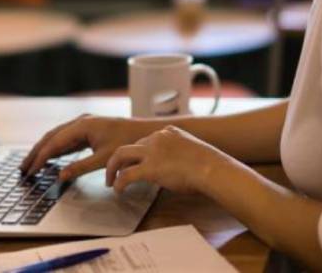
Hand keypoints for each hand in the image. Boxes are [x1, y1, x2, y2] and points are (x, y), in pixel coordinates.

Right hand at [20, 115, 145, 179]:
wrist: (145, 132)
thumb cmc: (127, 142)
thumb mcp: (103, 158)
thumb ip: (80, 167)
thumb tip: (60, 176)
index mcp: (83, 125)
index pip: (55, 142)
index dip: (41, 157)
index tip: (30, 171)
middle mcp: (81, 121)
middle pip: (52, 137)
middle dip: (36, 153)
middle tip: (23, 169)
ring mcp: (84, 124)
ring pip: (57, 137)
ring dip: (44, 150)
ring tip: (31, 165)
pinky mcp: (88, 130)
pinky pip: (67, 139)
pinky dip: (56, 149)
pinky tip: (49, 159)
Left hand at [105, 125, 223, 194]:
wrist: (211, 168)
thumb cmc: (208, 164)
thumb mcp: (191, 151)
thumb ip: (178, 154)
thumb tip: (175, 167)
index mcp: (168, 132)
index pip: (145, 140)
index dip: (138, 153)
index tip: (135, 163)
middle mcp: (157, 137)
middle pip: (130, 145)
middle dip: (119, 159)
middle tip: (114, 171)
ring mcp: (152, 151)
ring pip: (121, 154)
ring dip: (112, 168)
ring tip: (110, 181)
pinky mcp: (149, 167)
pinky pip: (127, 175)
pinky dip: (119, 183)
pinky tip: (118, 191)